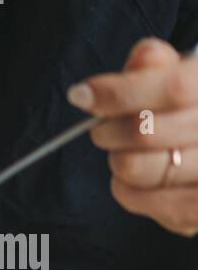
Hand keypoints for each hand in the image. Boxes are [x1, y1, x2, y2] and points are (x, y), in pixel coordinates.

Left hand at [75, 37, 197, 235]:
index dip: (121, 91)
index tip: (82, 94)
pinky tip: (137, 177)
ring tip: (127, 151)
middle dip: (109, 127)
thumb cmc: (192, 116)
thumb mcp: (186, 82)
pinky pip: (135, 198)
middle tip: (104, 126)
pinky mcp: (195, 213)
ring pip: (134, 166)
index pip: (176, 88)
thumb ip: (162, 68)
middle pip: (145, 130)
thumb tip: (144, 56)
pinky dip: (124, 187)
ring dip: (117, 157)